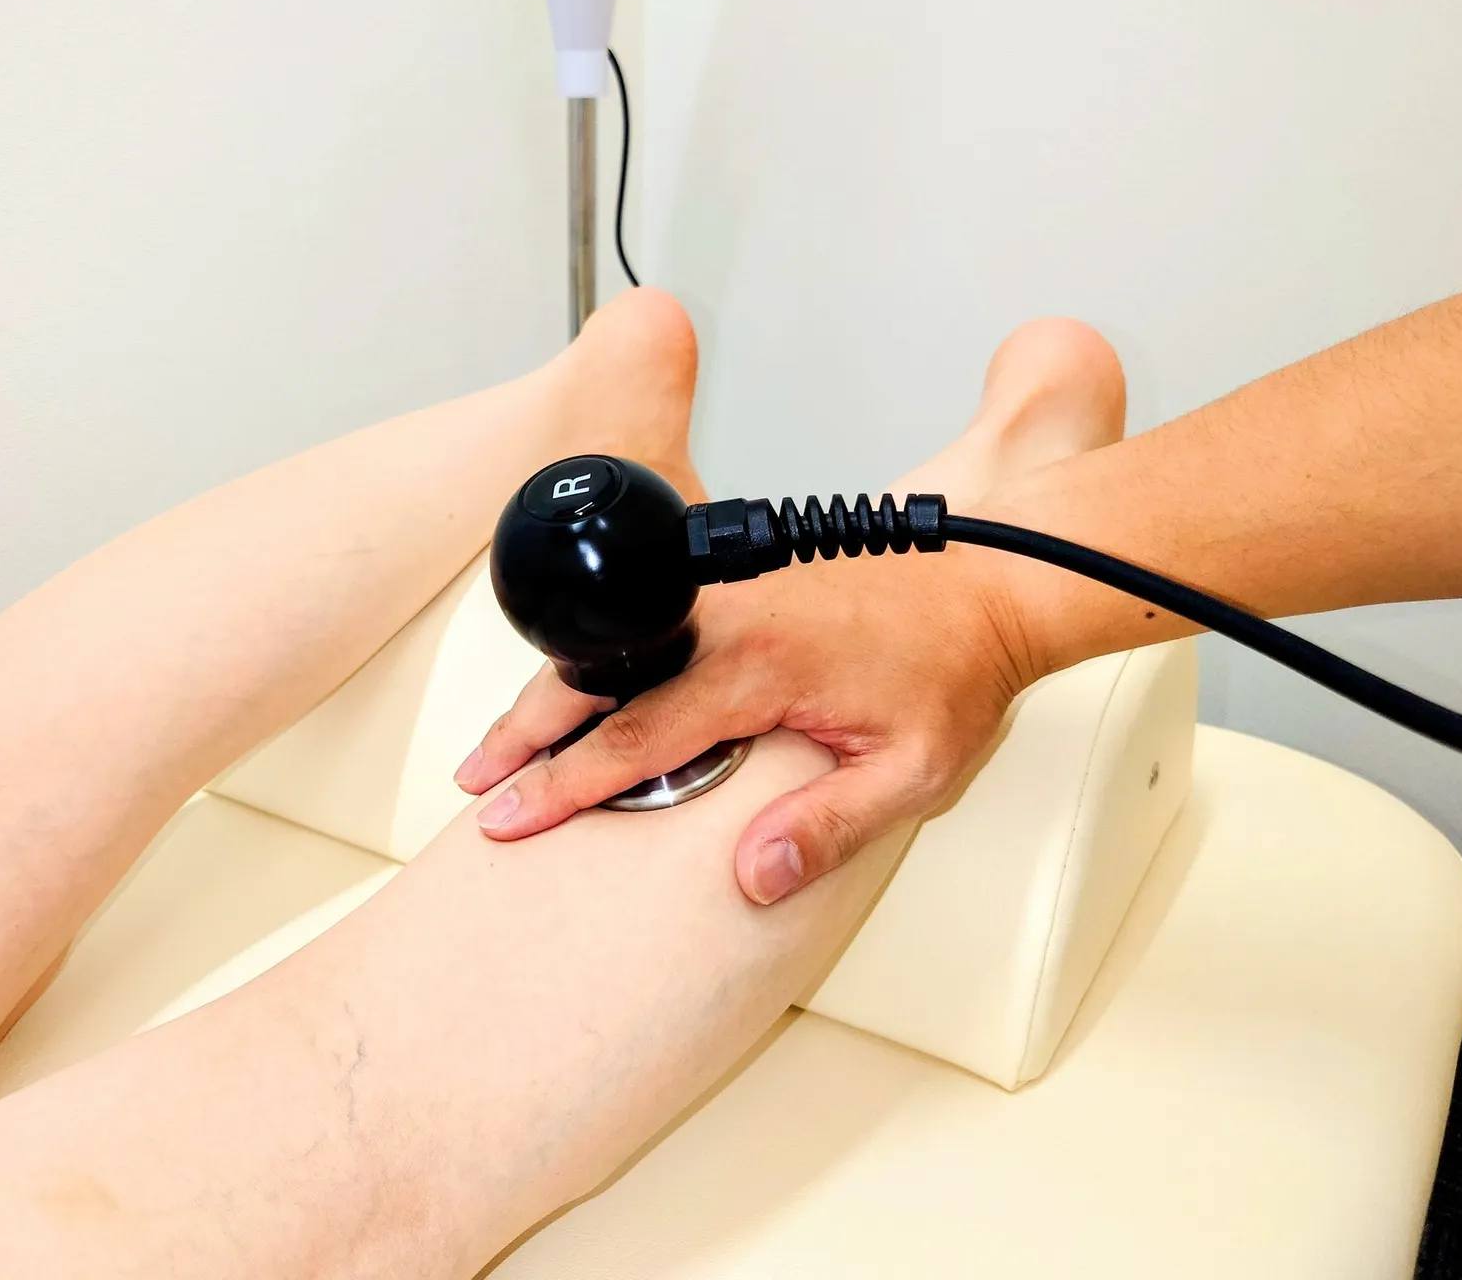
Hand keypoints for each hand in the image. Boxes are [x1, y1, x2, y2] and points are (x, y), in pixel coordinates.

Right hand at [453, 546, 1038, 903]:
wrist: (989, 586)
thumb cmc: (952, 674)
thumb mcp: (911, 773)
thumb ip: (826, 827)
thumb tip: (749, 878)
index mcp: (762, 664)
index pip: (636, 737)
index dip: (563, 785)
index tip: (509, 818)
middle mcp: (730, 617)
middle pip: (593, 677)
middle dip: (522, 732)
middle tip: (472, 781)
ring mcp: (726, 592)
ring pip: (610, 646)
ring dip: (548, 695)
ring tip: (501, 747)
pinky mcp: (732, 583)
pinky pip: (645, 627)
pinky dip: (592, 664)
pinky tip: (571, 698)